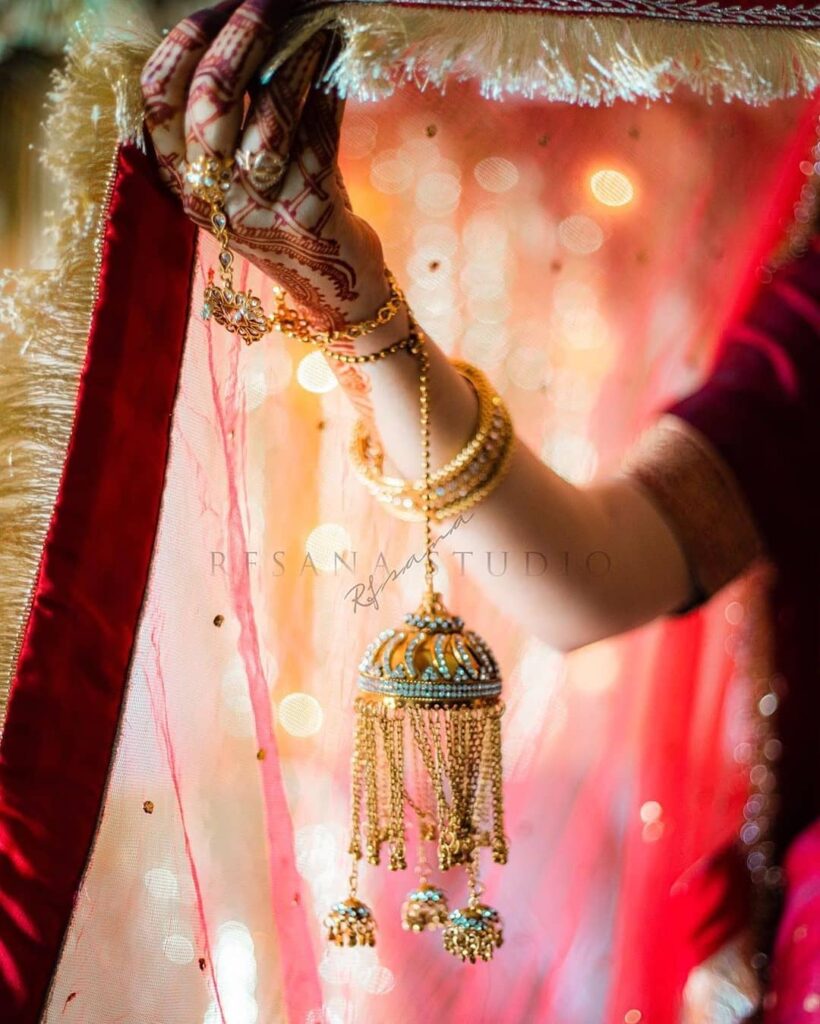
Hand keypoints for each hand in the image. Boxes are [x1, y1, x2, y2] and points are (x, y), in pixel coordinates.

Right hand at [140, 0, 388, 330]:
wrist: (336, 288)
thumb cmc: (289, 211)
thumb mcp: (241, 168)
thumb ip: (229, 112)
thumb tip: (244, 24)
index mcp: (179, 178)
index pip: (157, 96)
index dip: (186, 39)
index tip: (218, 5)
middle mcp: (210, 196)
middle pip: (210, 97)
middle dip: (243, 33)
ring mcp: (258, 210)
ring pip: (267, 112)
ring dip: (294, 54)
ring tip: (313, 20)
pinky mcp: (307, 216)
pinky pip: (314, 133)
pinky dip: (325, 84)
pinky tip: (336, 53)